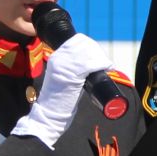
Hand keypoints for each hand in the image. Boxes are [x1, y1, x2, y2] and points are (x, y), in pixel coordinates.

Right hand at [10, 32, 116, 147]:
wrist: (49, 114)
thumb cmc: (59, 100)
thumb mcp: (64, 77)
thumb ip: (73, 69)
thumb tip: (91, 64)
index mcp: (56, 57)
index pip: (77, 40)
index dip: (91, 45)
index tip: (98, 55)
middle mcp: (59, 58)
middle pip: (84, 44)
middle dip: (98, 51)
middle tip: (105, 62)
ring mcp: (64, 66)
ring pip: (88, 53)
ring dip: (101, 57)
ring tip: (107, 66)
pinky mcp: (71, 75)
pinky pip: (90, 64)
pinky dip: (102, 64)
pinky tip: (107, 67)